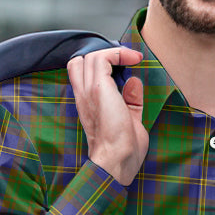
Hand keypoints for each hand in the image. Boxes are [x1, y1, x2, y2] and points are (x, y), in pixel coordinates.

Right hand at [67, 46, 146, 185]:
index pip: (80, 73)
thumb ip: (130, 101)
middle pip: (80, 61)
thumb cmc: (123, 150)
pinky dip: (118, 54)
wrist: (117, 160)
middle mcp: (83, 95)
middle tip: (126, 62)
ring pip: (91, 56)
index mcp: (87, 104)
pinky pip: (103, 59)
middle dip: (103, 56)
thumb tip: (134, 81)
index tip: (124, 67)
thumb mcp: (130, 119)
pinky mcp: (98, 88)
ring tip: (133, 59)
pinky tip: (133, 60)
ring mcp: (88, 91)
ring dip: (114, 53)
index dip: (99, 65)